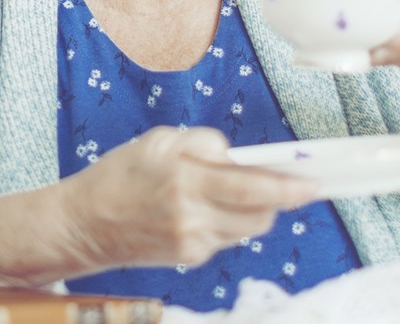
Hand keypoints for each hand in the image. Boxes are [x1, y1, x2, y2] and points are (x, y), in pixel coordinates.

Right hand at [57, 126, 316, 270]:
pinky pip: (227, 238)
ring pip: (248, 229)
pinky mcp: (190, 258)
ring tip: (234, 191)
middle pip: (261, 215)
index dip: (289, 187)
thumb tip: (239, 154)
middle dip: (278, 198)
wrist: (83, 224)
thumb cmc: (120, 175)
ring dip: (255, 210)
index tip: (315, 182)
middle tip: (281, 180)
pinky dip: (230, 222)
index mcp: (185, 180)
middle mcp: (192, 216)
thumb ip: (204, 143)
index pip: (253, 187)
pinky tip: (208, 208)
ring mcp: (192, 242)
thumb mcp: (159, 140)